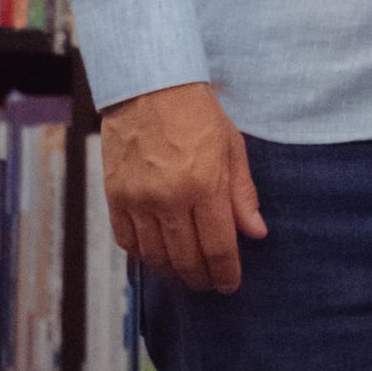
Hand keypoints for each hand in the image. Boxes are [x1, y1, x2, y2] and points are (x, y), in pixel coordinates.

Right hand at [100, 81, 266, 293]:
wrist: (149, 86)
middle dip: (202, 278)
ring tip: (186, 272)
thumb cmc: (197, 112)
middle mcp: (169, 198)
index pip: (218, 247)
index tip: (230, 284)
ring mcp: (139, 200)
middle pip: (186, 260)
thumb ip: (242, 194)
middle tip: (211, 283)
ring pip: (156, 258)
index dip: (226, 273)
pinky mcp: (115, 197)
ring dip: (173, 272)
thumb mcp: (232, 146)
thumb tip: (256, 233)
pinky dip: (143, 255)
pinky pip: (128, 242)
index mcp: (205, 184)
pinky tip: (157, 254)